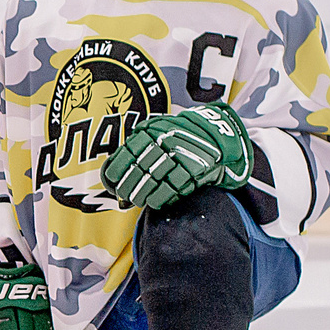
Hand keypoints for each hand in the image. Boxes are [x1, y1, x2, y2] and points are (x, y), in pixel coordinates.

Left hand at [103, 103, 251, 210]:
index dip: (116, 170)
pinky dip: (160, 198)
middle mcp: (165, 142)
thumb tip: (114, 168)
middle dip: (128, 186)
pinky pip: (172, 188)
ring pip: (153, 181)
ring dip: (142, 195)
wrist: (218, 133)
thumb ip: (139, 144)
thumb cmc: (182, 134)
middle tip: (124, 195)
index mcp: (153, 130)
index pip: (127, 153)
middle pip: (138, 170)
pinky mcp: (195, 169)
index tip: (111, 180)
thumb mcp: (159, 129)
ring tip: (138, 199)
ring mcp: (180, 155)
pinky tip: (154, 201)